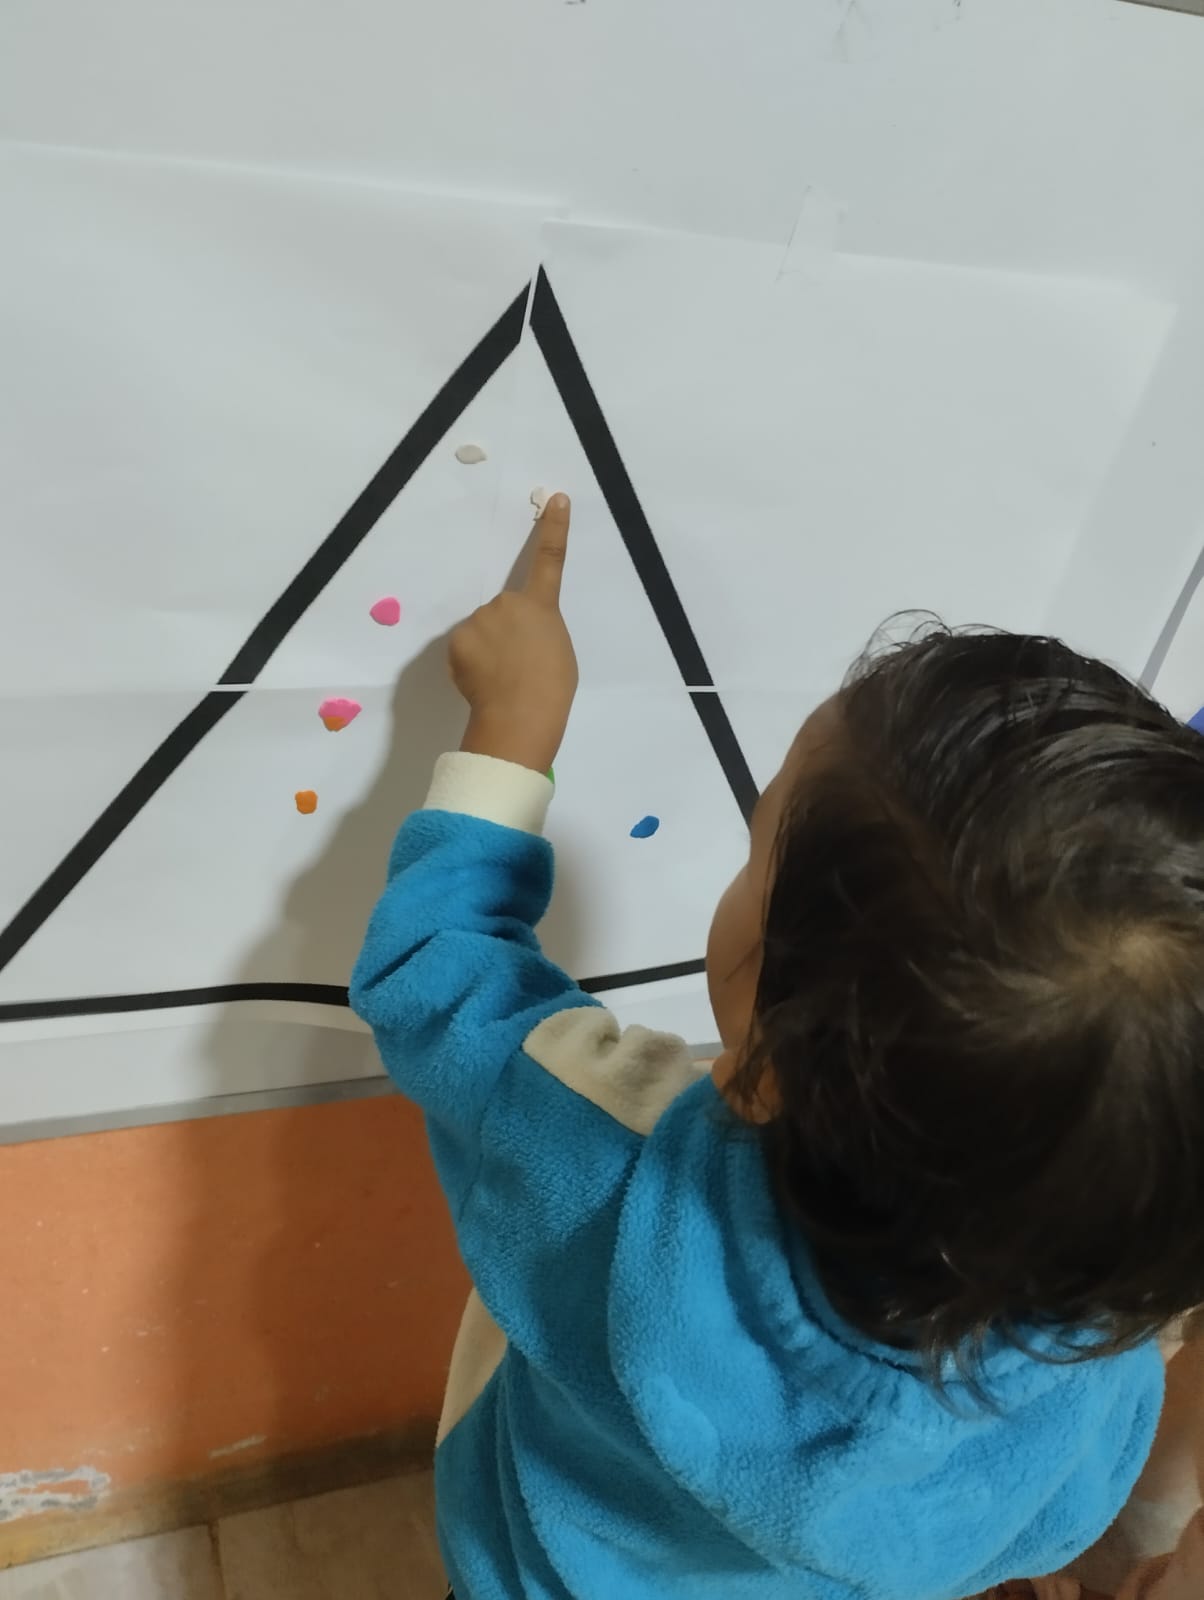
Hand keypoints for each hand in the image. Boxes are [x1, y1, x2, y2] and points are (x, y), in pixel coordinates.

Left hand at [451, 494, 576, 772]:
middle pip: (503, 612)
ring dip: (487, 649)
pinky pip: (464, 648)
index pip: (549, 560)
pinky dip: (470, 663)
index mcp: (541, 606)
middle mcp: (507, 603)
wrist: (520, 714)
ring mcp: (479, 619)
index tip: (555, 499)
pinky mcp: (457, 639)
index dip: (554, 529)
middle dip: (506, 633)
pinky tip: (483, 682)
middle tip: (518, 665)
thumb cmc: (551, 688)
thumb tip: (518, 637)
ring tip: (501, 678)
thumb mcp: (558, 651)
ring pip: (481, 631)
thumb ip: (539, 631)